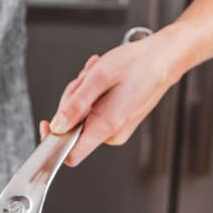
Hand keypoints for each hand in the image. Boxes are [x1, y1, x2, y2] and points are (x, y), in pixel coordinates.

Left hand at [41, 31, 184, 165]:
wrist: (166, 58)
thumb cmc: (139, 64)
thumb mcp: (98, 78)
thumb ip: (74, 105)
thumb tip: (57, 126)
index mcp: (107, 127)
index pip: (70, 155)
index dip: (53, 140)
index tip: (47, 124)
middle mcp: (113, 134)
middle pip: (73, 128)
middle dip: (72, 101)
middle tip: (85, 79)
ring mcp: (117, 129)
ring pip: (82, 117)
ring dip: (83, 93)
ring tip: (97, 74)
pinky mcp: (119, 122)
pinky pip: (94, 112)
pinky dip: (93, 95)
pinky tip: (102, 79)